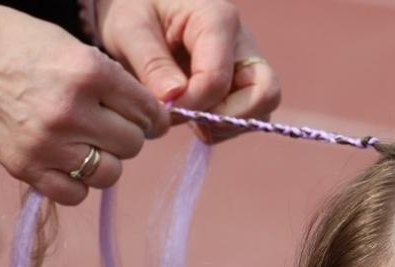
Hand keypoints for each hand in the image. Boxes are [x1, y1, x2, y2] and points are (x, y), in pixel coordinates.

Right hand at [0, 0, 169, 204]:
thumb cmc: (19, 46)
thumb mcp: (74, 48)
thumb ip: (113, 83)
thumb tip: (151, 117)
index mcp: (89, 72)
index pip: (147, 111)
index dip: (151, 116)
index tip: (144, 117)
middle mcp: (72, 111)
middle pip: (133, 144)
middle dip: (127, 136)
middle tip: (108, 126)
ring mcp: (48, 143)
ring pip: (111, 173)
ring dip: (106, 162)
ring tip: (88, 145)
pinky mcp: (27, 168)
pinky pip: (76, 194)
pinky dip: (78, 183)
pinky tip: (68, 163)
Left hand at [92, 0, 280, 141]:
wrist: (138, 13)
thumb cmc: (134, 12)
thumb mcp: (130, 29)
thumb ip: (151, 63)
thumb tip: (175, 98)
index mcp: (217, 19)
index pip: (217, 79)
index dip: (190, 105)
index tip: (163, 109)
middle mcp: (242, 41)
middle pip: (264, 93)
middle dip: (227, 118)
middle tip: (189, 119)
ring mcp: (246, 64)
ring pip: (261, 109)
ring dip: (226, 124)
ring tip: (188, 117)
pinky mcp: (242, 83)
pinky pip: (248, 115)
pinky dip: (223, 126)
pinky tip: (195, 116)